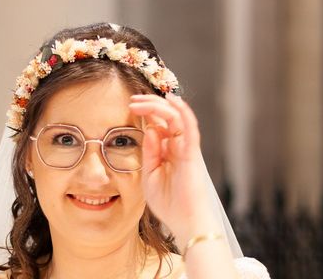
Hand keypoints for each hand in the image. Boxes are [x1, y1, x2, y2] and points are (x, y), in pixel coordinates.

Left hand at [129, 94, 217, 242]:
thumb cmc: (169, 202)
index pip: (158, 124)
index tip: (130, 106)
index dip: (146, 112)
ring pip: (176, 117)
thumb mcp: (150, 175)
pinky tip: (174, 101)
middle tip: (132, 100)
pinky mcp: (192, 154)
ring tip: (141, 100)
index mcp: (167, 150)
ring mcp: (186, 148)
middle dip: (149, 104)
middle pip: (166, 116)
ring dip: (159, 105)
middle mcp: (178, 145)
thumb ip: (149, 152)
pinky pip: (190, 128)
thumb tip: (150, 130)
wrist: (185, 222)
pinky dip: (184, 112)